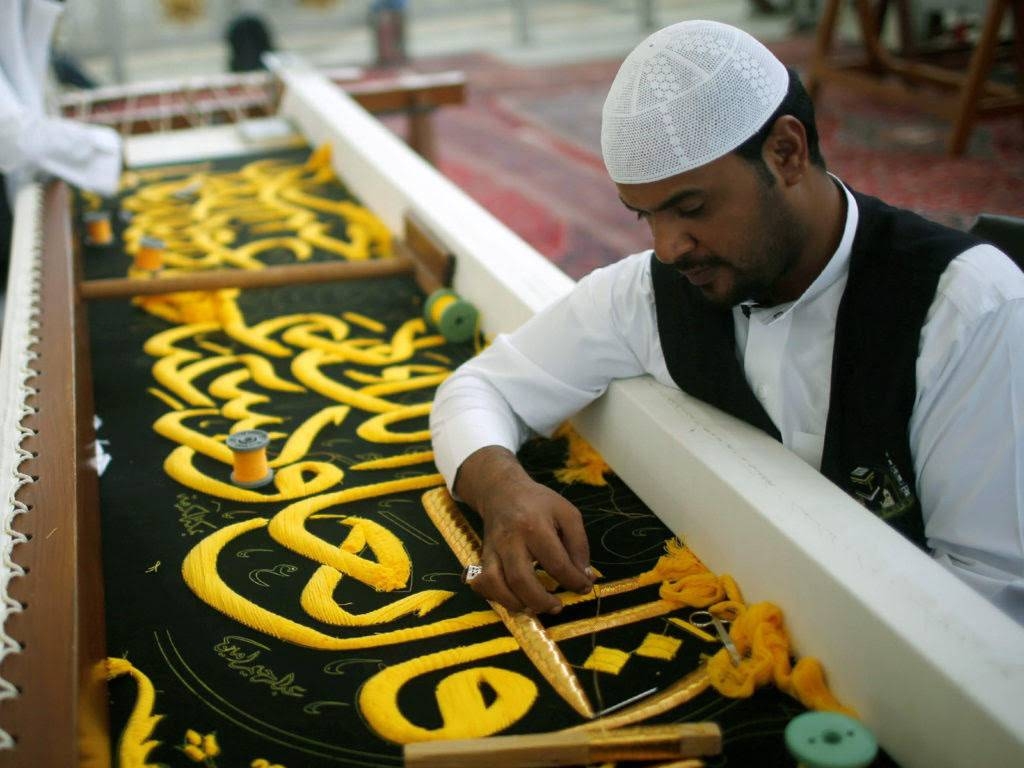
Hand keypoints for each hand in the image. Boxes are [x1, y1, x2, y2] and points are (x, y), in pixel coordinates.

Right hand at [454, 446, 592, 613]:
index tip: (585, 587)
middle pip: (521, 579)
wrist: (502, 491)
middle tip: (557, 606)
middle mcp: (510, 539)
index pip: (556, 563)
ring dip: (518, 604)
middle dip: (542, 601)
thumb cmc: (539, 502)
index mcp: (534, 525)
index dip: (573, 581)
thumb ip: (579, 544)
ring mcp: (493, 549)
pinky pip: (484, 583)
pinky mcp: (483, 556)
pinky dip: (497, 597)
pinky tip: (515, 600)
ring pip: (497, 585)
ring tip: (536, 607)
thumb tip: (585, 576)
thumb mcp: (567, 513)